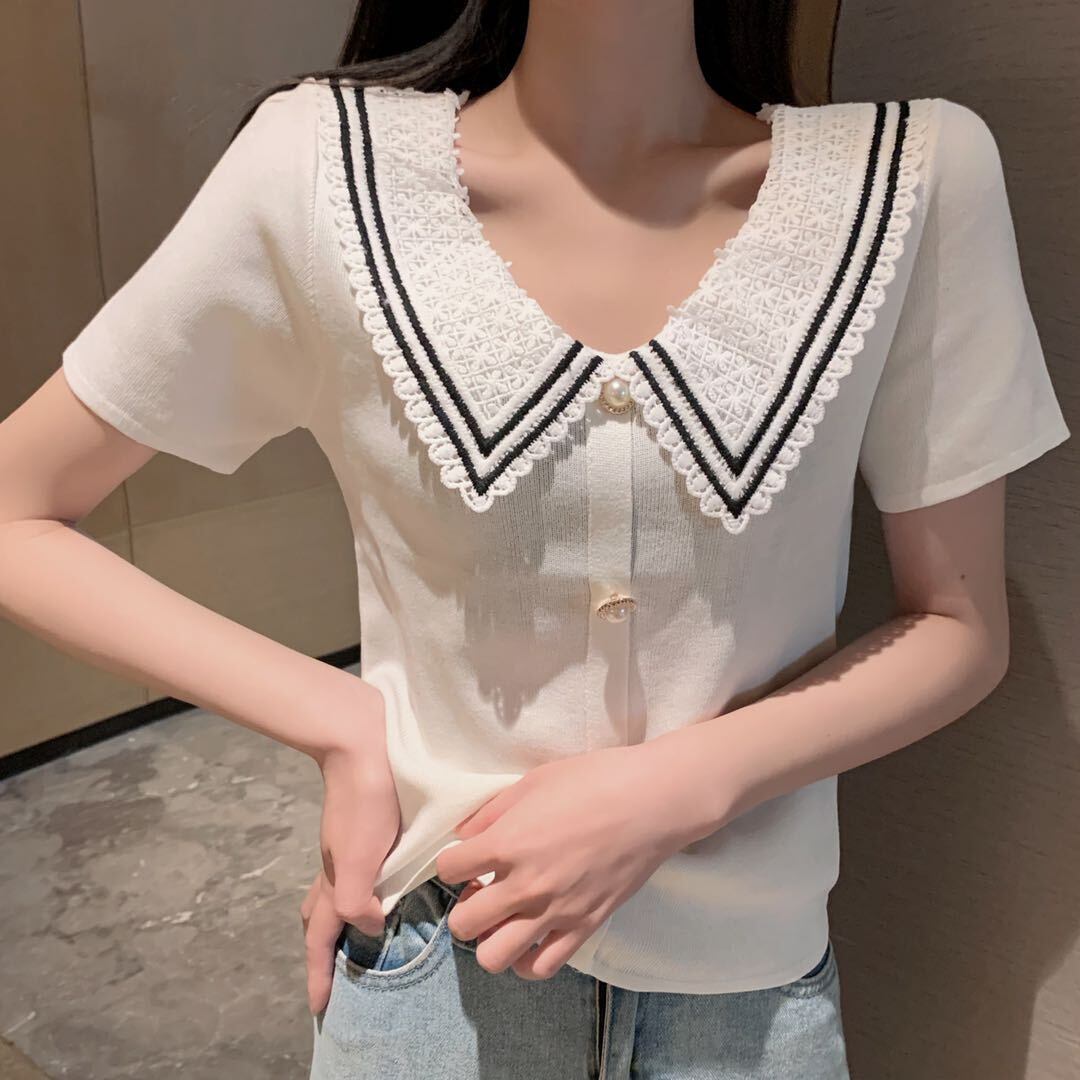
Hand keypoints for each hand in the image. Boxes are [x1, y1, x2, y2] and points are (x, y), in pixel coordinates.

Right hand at [302, 685, 400, 1013]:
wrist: (367, 742)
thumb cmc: (366, 800)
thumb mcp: (361, 855)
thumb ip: (358, 897)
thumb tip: (368, 928)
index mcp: (336, 878)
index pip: (321, 936)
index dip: (319, 972)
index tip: (318, 1007)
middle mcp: (338, 865)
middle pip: (321, 915)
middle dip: (323, 948)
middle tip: (334, 973)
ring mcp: (349, 844)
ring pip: (339, 891)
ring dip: (344, 918)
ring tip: (362, 934)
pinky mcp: (365, 824)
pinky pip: (359, 869)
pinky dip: (367, 887)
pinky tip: (387, 880)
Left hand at [435, 740, 715, 980]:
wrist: (652, 802)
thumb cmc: (594, 780)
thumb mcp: (533, 781)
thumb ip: (493, 811)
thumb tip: (466, 834)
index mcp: (507, 843)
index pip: (447, 869)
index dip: (452, 861)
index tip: (466, 856)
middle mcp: (524, 885)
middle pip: (463, 923)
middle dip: (464, 907)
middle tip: (482, 890)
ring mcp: (554, 912)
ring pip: (493, 957)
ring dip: (490, 939)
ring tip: (505, 917)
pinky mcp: (583, 928)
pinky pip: (540, 967)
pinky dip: (527, 958)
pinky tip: (532, 936)